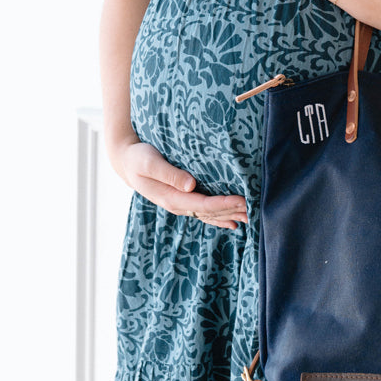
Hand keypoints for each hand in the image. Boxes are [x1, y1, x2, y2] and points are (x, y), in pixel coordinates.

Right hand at [113, 140, 247, 229]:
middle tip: (254, 209)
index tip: (241, 200)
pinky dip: (219, 218)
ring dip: (229, 216)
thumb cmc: (138, 157)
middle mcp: (177, 205)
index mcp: (171, 197)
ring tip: (250, 217)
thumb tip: (191, 185)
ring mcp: (180, 204)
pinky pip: (204, 213)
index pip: (203, 204)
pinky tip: (232, 222)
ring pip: (208, 215)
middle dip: (231, 211)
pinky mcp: (182, 200)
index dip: (223, 204)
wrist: (126, 162)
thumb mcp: (149, 162)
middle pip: (209, 212)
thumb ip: (168, 173)